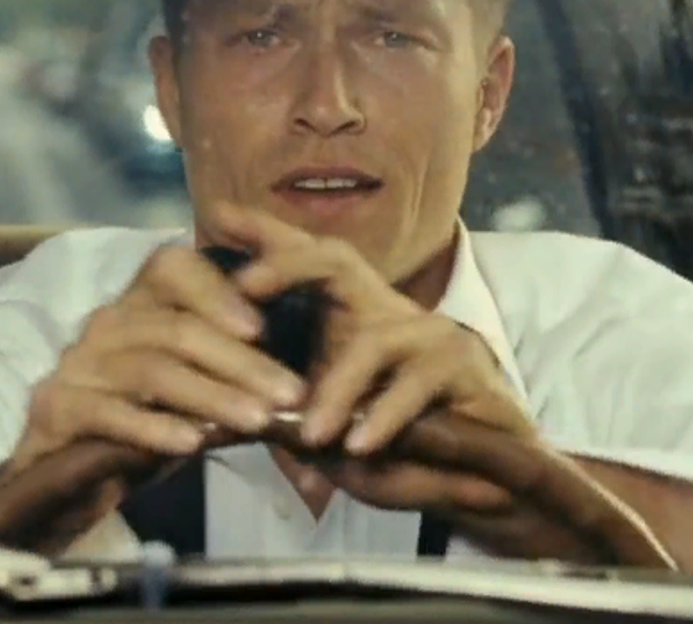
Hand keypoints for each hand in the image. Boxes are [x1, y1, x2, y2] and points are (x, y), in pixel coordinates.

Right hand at [4, 242, 306, 478]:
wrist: (63, 470)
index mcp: (139, 302)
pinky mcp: (56, 409)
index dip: (218, 292)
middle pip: (177, 329)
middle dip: (242, 362)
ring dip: (213, 396)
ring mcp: (79, 365)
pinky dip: (154, 427)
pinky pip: (109, 412)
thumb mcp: (191, 384)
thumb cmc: (144, 415)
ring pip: (153, 371)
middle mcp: (107, 323)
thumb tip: (295, 388)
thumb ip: (231, 372)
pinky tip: (193, 443)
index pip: (173, 269)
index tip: (263, 329)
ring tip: (259, 420)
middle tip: (292, 394)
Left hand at [214, 203, 534, 456]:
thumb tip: (213, 422)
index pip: (306, 262)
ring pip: (375, 342)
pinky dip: (387, 415)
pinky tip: (360, 446)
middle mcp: (387, 310)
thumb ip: (281, 418)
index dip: (266, 236)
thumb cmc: (396, 446)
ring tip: (312, 435)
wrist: (479, 478)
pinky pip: (419, 382)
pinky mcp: (463, 367)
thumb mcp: (326, 433)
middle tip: (245, 286)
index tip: (219, 215)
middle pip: (337, 261)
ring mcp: (429, 333)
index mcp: (350, 316)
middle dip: (288, 265)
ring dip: (340, 391)